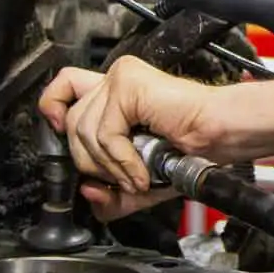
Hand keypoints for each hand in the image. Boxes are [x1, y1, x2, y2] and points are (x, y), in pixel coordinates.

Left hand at [37, 56, 226, 200]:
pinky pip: (104, 132)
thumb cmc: (192, 151)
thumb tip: (87, 193)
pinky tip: (140, 168)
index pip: (64, 87)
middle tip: (122, 176)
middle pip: (70, 121)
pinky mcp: (128, 83)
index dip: (52, 109)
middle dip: (90, 162)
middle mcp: (115, 80)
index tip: (59, 131)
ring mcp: (121, 78)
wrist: (221, 136)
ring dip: (109, 165)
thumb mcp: (139, 182)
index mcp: (115, 95)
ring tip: (136, 174)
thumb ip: (109, 193)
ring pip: (83, 130)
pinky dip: (121, 159)